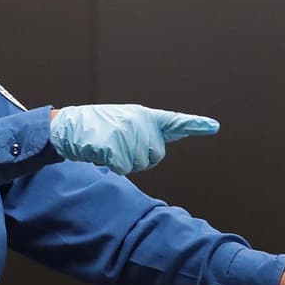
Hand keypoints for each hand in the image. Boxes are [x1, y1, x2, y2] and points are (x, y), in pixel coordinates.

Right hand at [49, 104, 218, 173]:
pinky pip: (124, 168)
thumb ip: (146, 133)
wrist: (69, 126)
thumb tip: (164, 144)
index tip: (215, 126)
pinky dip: (113, 165)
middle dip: (140, 159)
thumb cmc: (98, 128)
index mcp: (144, 115)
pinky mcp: (116, 145)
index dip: (196, 124)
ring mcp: (128, 133)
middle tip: (120, 147)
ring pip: (140, 164)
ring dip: (125, 163)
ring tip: (109, 147)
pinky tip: (102, 153)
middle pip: (155, 156)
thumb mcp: (125, 123)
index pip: (174, 120)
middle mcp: (140, 122)